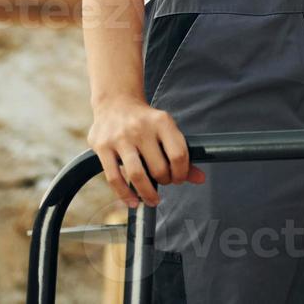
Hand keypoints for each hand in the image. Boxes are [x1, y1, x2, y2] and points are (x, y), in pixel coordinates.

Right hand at [87, 96, 206, 207]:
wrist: (116, 102)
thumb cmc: (145, 121)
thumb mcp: (166, 130)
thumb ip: (181, 154)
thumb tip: (201, 179)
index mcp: (162, 121)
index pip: (179, 154)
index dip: (182, 173)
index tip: (179, 178)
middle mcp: (141, 128)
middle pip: (159, 167)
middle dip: (165, 181)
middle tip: (165, 182)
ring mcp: (120, 137)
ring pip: (137, 175)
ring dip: (147, 193)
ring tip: (152, 199)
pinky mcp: (102, 146)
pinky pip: (114, 178)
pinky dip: (124, 194)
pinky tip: (132, 201)